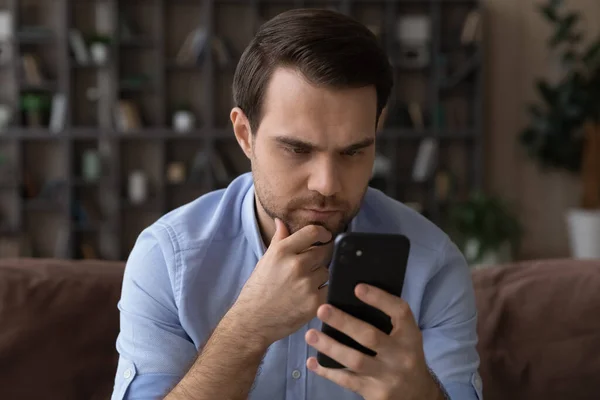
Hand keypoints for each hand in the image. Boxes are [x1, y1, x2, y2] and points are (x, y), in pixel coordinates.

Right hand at [229, 219, 332, 346]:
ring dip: (320, 277)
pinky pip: (329, 289)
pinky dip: (322, 292)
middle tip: (309, 268)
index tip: (325, 237)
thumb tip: (282, 221)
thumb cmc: (258, 290)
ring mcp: (306, 284)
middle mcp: (295, 264)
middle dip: (320, 257)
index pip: (312, 232)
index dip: (323, 233)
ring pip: (326, 271)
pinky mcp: (314, 302)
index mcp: (282, 251)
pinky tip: (308, 296)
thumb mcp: (266, 260)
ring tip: (303, 286)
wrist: (253, 321)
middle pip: (324, 251)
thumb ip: (279, 239)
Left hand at [305, 284, 443, 399]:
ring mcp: (387, 376)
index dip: (380, 298)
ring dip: (330, 346)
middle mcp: (401, 356)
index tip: (357, 287)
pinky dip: (327, 371)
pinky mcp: (375, 393)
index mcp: (410, 335)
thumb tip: (353, 296)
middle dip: (343, 322)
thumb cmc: (404, 356)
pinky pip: (346, 381)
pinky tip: (312, 361)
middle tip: (322, 309)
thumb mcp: (406, 337)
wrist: (418, 394)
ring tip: (310, 334)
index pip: (400, 312)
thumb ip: (387, 321)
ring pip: (355, 360)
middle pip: (370, 337)